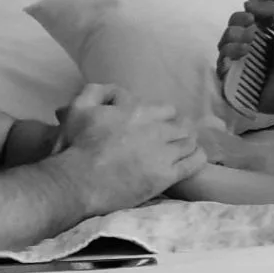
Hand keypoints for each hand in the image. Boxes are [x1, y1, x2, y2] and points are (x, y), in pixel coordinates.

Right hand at [56, 83, 206, 213]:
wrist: (78, 182)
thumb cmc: (76, 145)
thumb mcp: (79, 107)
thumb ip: (99, 91)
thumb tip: (120, 92)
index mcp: (138, 111)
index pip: (167, 110)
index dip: (165, 118)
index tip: (159, 126)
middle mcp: (155, 130)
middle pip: (181, 126)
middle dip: (179, 131)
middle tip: (172, 140)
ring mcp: (163, 154)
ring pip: (190, 143)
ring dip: (187, 144)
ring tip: (182, 151)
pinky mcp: (166, 176)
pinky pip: (194, 163)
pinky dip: (197, 158)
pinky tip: (193, 159)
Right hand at [216, 0, 273, 116]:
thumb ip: (271, 10)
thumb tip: (246, 3)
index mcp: (259, 37)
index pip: (237, 22)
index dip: (239, 18)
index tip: (250, 18)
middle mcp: (248, 50)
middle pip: (227, 35)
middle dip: (235, 31)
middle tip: (251, 35)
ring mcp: (241, 68)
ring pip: (222, 51)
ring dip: (230, 45)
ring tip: (247, 49)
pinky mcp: (237, 86)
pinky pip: (221, 73)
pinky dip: (224, 63)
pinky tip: (236, 60)